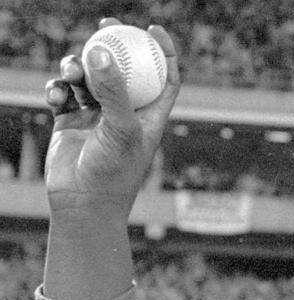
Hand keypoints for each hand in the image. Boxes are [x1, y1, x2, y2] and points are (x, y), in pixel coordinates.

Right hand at [43, 19, 178, 220]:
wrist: (82, 207)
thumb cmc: (112, 175)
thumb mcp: (120, 129)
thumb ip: (113, 90)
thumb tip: (101, 50)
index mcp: (148, 117)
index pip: (164, 79)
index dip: (163, 52)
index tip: (152, 29)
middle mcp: (123, 114)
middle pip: (123, 69)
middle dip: (113, 44)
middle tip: (105, 24)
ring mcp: (95, 117)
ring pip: (88, 76)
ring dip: (77, 66)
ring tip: (71, 72)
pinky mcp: (69, 122)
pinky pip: (63, 93)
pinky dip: (57, 88)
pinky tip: (55, 95)